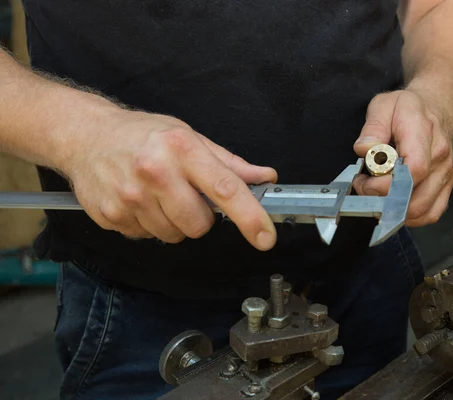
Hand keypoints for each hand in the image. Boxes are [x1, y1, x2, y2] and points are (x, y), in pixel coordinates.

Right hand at [60, 109, 277, 249]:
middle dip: (199, 216)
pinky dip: (149, 224)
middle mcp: (155, 172)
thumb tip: (264, 177)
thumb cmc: (142, 134)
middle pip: (199, 225)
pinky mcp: (111, 216)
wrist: (85, 135)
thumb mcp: (189, 137)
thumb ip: (228, 163)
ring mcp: (130, 197)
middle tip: (184, 194)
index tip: (265, 237)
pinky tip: (138, 201)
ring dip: (173, 221)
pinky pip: (147, 237)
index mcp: (181, 148)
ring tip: (157, 194)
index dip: (250, 217)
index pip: (225, 188)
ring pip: (174, 235)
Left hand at [353, 89, 452, 226]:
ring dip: (395, 210)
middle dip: (383, 200)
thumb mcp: (383, 105)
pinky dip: (411, 216)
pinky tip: (395, 204)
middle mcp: (439, 157)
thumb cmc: (408, 108)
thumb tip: (365, 149)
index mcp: (424, 133)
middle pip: (416, 197)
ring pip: (422, 210)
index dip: (386, 184)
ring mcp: (445, 174)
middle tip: (365, 187)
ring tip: (377, 194)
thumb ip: (372, 127)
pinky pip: (431, 213)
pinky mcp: (446, 186)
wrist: (436, 108)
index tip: (365, 181)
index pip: (413, 169)